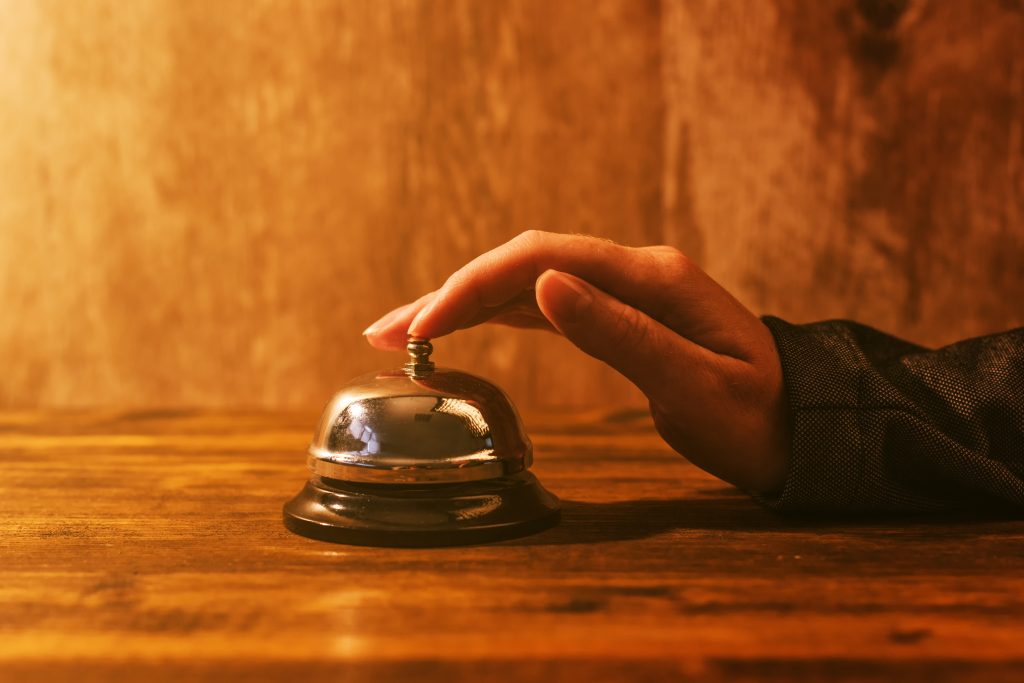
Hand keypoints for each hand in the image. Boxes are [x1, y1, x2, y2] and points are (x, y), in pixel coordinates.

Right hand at [363, 231, 790, 493]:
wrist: (800, 428)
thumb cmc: (756, 417)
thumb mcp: (694, 385)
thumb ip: (620, 333)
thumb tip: (544, 285)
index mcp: (652, 278)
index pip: (541, 262)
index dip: (473, 288)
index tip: (421, 325)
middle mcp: (633, 273)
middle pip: (523, 266)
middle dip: (450, 294)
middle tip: (384, 333)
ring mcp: (624, 292)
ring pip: (527, 285)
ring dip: (464, 305)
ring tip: (401, 332)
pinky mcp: (619, 316)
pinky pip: (546, 307)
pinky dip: (496, 318)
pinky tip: (462, 329)